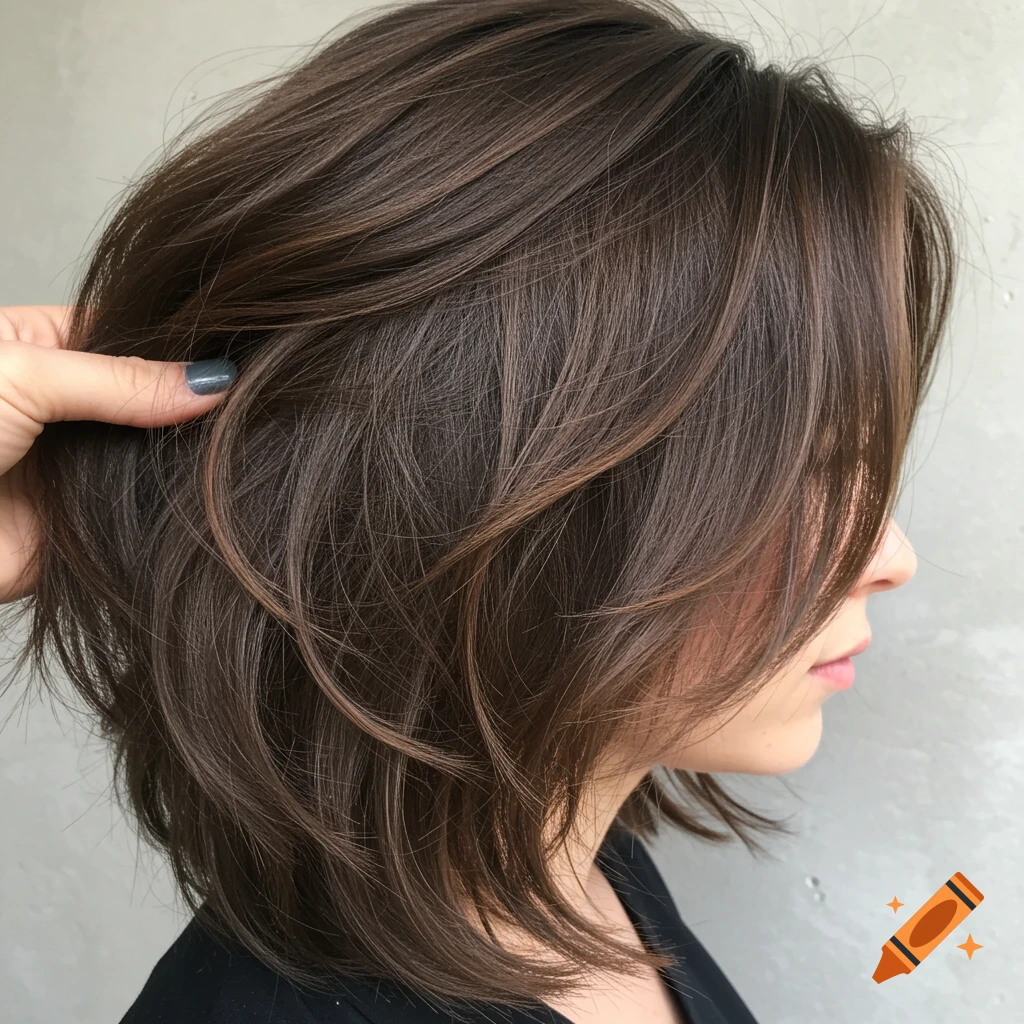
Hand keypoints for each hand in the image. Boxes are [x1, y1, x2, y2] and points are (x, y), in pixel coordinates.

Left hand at [0, 305, 236, 602]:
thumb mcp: (24, 376)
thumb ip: (122, 379)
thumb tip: (211, 379)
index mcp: (41, 349)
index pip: (129, 333)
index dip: (181, 339)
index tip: (242, 344)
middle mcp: (65, 407)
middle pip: (149, 396)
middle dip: (190, 400)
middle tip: (257, 395)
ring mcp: (79, 467)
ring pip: (153, 453)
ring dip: (185, 452)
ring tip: (249, 436)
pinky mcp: (91, 527)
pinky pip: (147, 511)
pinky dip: (175, 504)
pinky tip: (216, 486)